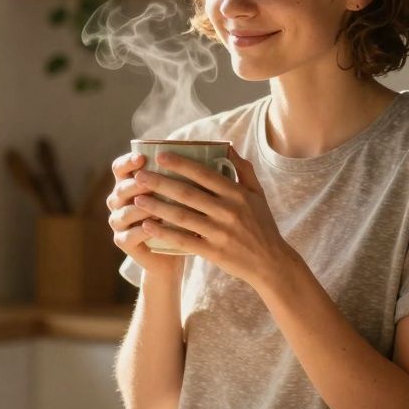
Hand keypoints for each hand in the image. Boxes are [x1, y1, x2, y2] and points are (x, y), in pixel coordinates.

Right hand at [106, 152, 183, 278]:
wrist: (173, 250)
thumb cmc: (182, 215)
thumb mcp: (184, 192)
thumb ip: (190, 172)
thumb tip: (220, 147)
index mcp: (129, 183)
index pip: (120, 167)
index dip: (128, 161)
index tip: (143, 157)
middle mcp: (119, 200)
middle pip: (120, 188)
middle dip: (135, 184)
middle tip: (150, 180)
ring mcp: (119, 222)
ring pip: (125, 212)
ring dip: (141, 208)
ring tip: (157, 205)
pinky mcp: (123, 241)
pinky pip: (130, 234)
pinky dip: (142, 230)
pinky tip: (155, 226)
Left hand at [130, 147, 296, 287]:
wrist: (271, 263)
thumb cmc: (262, 225)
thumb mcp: (258, 194)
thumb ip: (243, 169)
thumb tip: (228, 146)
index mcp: (237, 193)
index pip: (204, 173)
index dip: (180, 163)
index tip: (160, 156)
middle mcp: (228, 211)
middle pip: (188, 193)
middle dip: (160, 183)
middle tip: (139, 176)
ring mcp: (220, 232)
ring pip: (182, 217)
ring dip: (157, 207)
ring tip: (137, 199)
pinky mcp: (214, 252)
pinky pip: (184, 241)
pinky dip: (164, 233)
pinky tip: (147, 226)